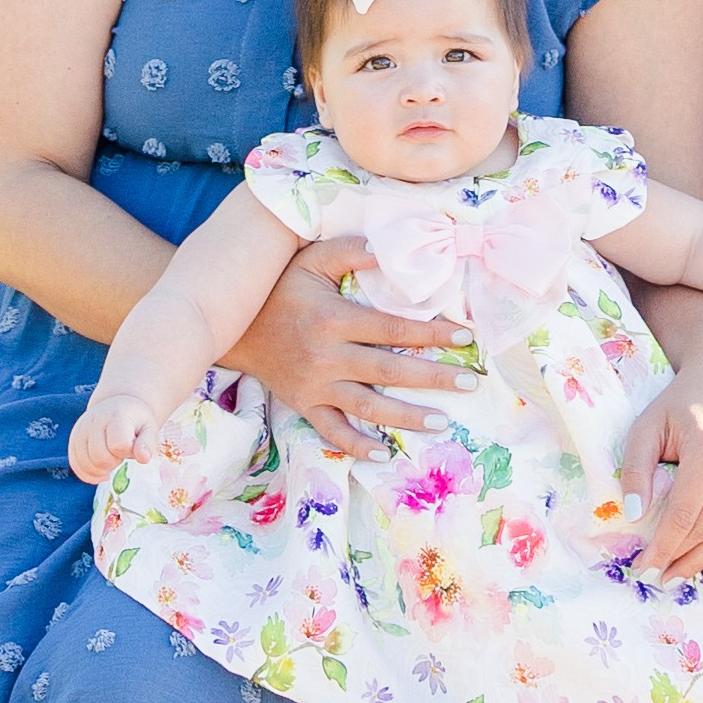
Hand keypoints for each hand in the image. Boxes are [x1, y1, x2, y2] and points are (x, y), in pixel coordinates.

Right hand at [68, 390, 161, 481]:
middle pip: (100, 458)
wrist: (118, 406)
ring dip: (101, 470)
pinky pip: (76, 466)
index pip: (118, 445)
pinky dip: (89, 475)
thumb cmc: (136, 422)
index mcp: (116, 416)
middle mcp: (94, 421)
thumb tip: (144, 458)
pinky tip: (102, 471)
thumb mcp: (149, 429)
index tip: (131, 446)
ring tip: (112, 459)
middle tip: (121, 454)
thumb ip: (147, 444)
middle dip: (114, 463)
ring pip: (86, 464)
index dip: (127, 452)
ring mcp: (80, 430)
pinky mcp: (73, 440)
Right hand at [227, 237, 461, 451]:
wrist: (232, 326)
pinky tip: (386, 452)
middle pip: (389, 370)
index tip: (464, 336)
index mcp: (333, 320)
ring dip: (408, 416)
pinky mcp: (304, 405)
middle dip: (434, 377)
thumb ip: (349, 251)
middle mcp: (326, 356)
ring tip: (443, 421)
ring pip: (368, 407)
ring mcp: (315, 385)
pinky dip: (359, 446)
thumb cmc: (279, 288)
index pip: (392, 328)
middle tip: (470, 381)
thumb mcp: (310, 260)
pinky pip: (333, 432)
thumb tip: (389, 249)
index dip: (431, 333)